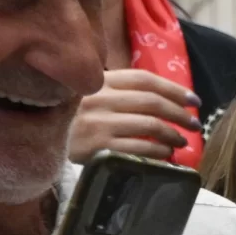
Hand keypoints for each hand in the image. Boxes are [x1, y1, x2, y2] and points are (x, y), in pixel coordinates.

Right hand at [67, 68, 200, 162]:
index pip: (144, 79)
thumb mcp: (92, 97)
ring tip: (182, 142)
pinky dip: (159, 152)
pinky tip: (166, 154)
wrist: (41, 145)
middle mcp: (98, 99)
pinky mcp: (98, 147)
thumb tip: (167, 98)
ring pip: (150, 125)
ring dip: (173, 135)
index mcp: (99, 82)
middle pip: (152, 102)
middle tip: (195, 124)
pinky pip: (140, 149)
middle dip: (180, 113)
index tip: (194, 100)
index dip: (174, 88)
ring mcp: (97, 123)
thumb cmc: (74, 120)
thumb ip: (121, 92)